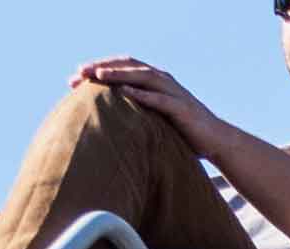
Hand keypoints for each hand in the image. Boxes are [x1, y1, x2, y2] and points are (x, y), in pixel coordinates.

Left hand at [71, 57, 235, 157]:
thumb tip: (106, 122)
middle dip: (103, 68)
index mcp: (153, 82)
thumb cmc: (181, 132)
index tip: (75, 78)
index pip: (122, 68)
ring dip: (119, 75)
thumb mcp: (153, 121)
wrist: (214, 140)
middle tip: (79, 72)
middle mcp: (162, 81)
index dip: (99, 70)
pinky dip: (142, 94)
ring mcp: (173, 92)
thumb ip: (135, 114)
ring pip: (142, 77)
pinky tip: (124, 93)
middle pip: (128, 67)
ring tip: (98, 76)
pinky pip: (159, 99)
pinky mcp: (181, 108)